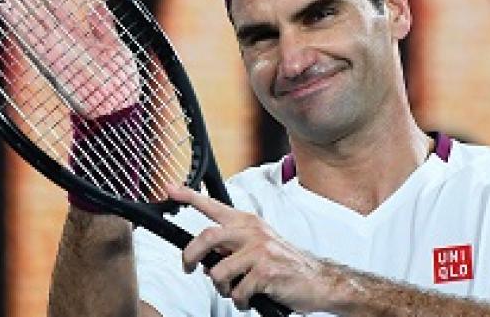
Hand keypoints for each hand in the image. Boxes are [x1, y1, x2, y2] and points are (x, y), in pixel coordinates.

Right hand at [0, 0, 138, 117]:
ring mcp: (53, 49)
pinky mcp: (49, 63)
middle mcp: (61, 38)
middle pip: (35, 3)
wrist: (118, 111)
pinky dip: (15, 24)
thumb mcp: (117, 50)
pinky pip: (29, 39)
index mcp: (78, 32)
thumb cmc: (122, 83)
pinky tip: (2, 8)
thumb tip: (98, 5)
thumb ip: (104, 29)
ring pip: (27, 16)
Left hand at [167, 184, 346, 313]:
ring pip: (218, 272)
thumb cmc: (285, 263)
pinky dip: (241, 301)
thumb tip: (205, 260)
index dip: (189, 196)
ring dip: (222, 289)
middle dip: (190, 255)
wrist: (319, 280)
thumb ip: (232, 247)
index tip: (170, 189)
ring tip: (236, 291)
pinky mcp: (266, 272)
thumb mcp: (259, 245)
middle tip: (189, 268)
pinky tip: (252, 298)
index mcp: (248, 223)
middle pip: (207, 237)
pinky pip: (238, 292)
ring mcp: (260, 252)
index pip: (214, 206)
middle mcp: (253, 233)